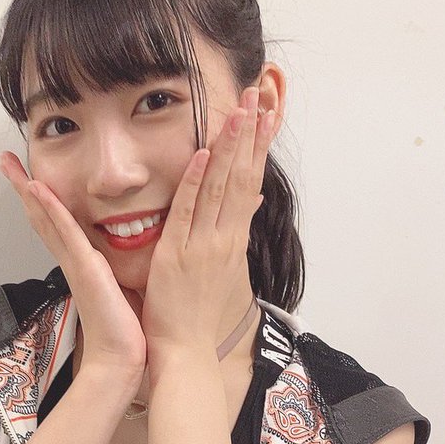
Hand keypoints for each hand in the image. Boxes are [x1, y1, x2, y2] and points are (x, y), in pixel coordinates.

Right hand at [0, 152, 146, 378]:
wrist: (120, 359)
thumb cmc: (124, 332)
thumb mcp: (120, 290)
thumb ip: (114, 273)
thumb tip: (121, 264)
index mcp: (81, 265)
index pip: (56, 225)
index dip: (41, 200)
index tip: (29, 177)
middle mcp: (72, 261)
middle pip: (41, 217)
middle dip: (22, 187)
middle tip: (5, 161)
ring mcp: (75, 263)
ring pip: (46, 218)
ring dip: (28, 189)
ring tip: (10, 164)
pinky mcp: (84, 268)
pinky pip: (64, 232)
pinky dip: (50, 209)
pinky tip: (37, 188)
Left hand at [140, 86, 275, 356]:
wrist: (185, 351)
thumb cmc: (197, 313)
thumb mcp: (222, 268)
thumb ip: (233, 231)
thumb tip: (249, 202)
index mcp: (232, 239)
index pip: (249, 182)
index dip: (258, 145)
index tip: (267, 111)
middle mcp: (224, 239)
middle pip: (242, 176)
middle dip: (251, 133)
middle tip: (259, 92)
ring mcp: (203, 246)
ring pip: (220, 188)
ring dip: (231, 146)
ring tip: (241, 108)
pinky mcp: (178, 256)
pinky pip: (187, 213)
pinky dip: (195, 183)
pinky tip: (203, 153)